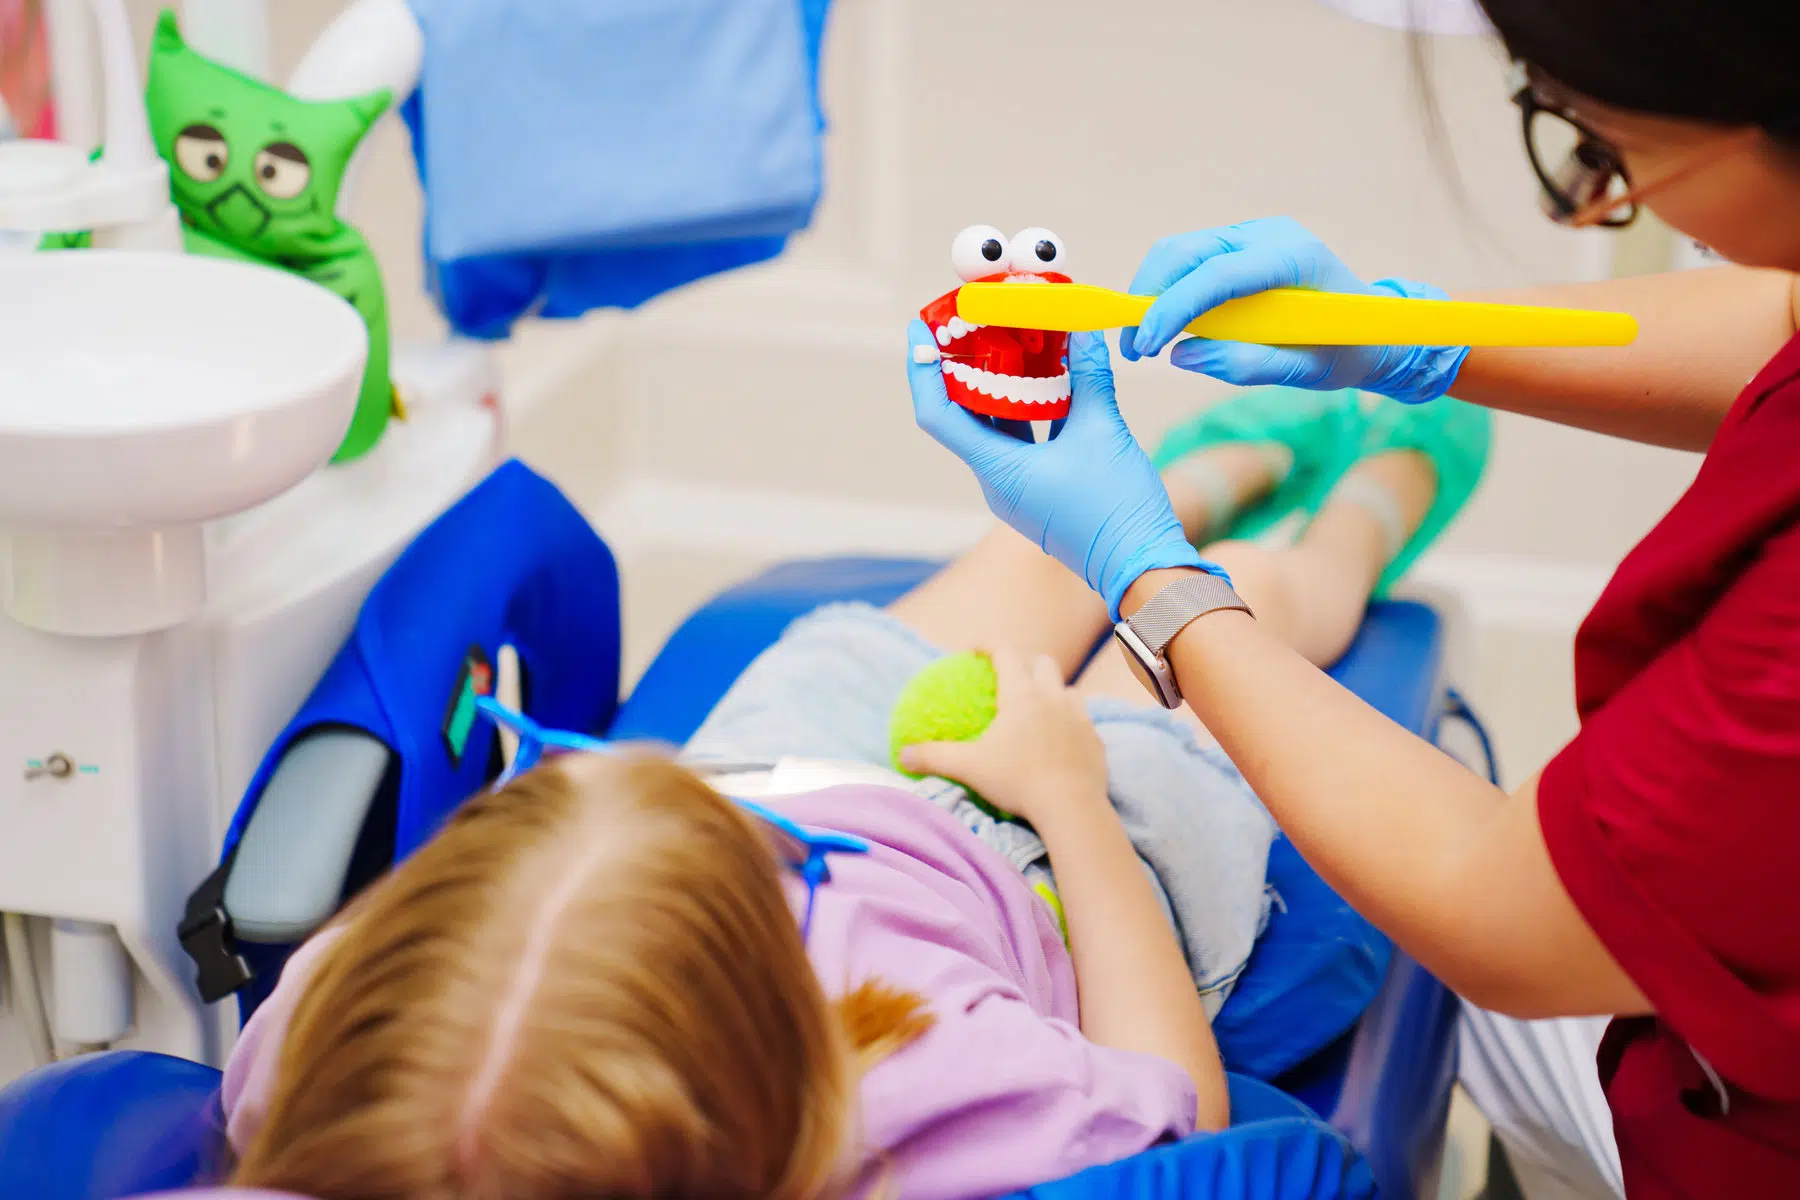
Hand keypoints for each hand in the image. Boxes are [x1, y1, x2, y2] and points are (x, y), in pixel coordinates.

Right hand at [898, 648, 1109, 830]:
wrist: (1072, 807)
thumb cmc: (1018, 782)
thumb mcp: (969, 768)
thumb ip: (934, 758)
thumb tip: (902, 755)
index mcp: (1022, 695)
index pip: (1006, 654)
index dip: (989, 646)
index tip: (975, 650)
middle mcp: (1053, 697)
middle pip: (1044, 663)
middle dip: (1028, 663)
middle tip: (1013, 677)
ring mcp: (1080, 717)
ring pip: (1069, 690)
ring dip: (1055, 692)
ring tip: (1041, 709)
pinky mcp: (1096, 740)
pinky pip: (1084, 723)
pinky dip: (1071, 724)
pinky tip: (1062, 742)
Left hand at [910, 322, 1218, 618]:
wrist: (1141, 565)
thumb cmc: (1117, 508)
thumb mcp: (1104, 431)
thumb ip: (1089, 377)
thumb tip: (1083, 331)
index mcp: (997, 470)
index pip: (938, 416)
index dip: (922, 371)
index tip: (918, 331)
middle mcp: (997, 480)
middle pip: (965, 415)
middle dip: (967, 366)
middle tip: (974, 322)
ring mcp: (1017, 487)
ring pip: (996, 425)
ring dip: (1002, 384)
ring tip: (1011, 337)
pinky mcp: (1039, 489)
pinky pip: (1022, 440)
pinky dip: (1030, 407)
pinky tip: (1048, 374)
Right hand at [1119, 217, 1470, 405]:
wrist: (1371, 327)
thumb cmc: (1346, 350)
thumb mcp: (1307, 371)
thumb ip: (1247, 365)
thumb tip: (1182, 356)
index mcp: (1294, 258)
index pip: (1217, 274)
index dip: (1173, 307)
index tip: (1145, 345)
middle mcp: (1268, 234)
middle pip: (1184, 251)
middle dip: (1146, 296)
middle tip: (1133, 349)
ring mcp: (1251, 235)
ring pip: (1178, 251)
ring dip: (1150, 293)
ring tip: (1144, 343)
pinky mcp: (1237, 245)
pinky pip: (1187, 260)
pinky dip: (1165, 291)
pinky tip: (1165, 327)